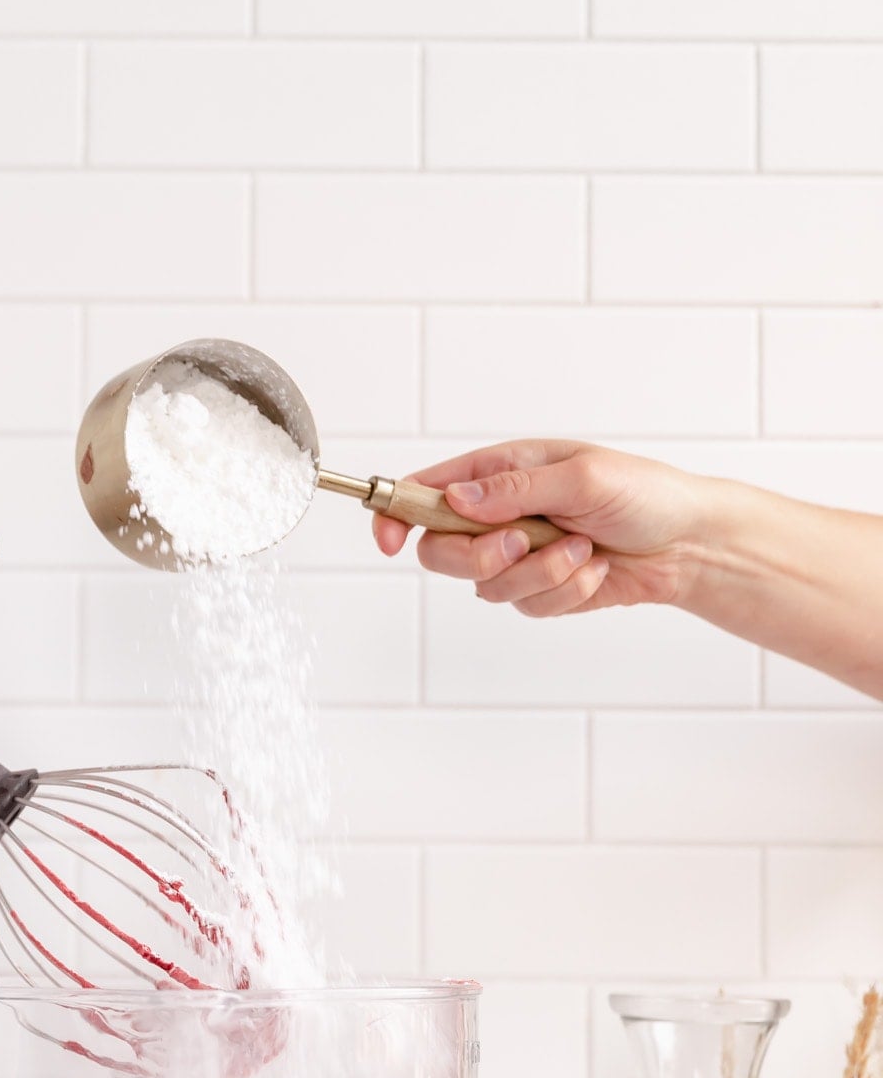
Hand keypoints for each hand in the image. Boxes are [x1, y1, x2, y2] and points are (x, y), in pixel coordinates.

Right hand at [371, 440, 713, 617]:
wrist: (689, 543)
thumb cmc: (645, 493)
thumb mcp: (582, 476)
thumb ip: (513, 490)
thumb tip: (455, 497)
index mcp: (501, 473)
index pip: (426, 490)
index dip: (397, 514)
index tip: (388, 538)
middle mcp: (500, 514)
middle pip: (442, 550)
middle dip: (479, 556)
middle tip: (520, 543)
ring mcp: (518, 555)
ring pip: (485, 585)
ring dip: (539, 573)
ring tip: (582, 551)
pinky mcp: (540, 588)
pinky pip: (526, 605)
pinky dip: (563, 592)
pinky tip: (593, 569)